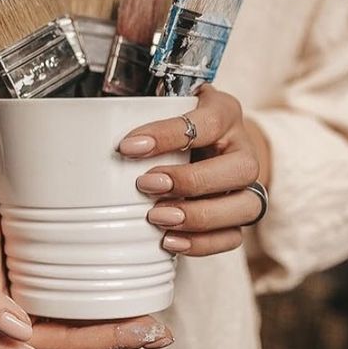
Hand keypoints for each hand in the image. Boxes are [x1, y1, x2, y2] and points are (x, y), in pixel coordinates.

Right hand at [0, 175, 173, 348]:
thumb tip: (16, 331)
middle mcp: (13, 327)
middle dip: (114, 348)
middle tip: (158, 333)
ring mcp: (32, 305)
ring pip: (80, 333)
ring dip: (119, 333)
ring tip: (158, 327)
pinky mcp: (45, 281)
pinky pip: (80, 305)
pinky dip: (107, 307)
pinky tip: (132, 296)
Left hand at [118, 85, 269, 256]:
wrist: (211, 141)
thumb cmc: (182, 122)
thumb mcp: (168, 105)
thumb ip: (145, 110)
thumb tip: (99, 132)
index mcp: (226, 113)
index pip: (208, 122)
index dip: (167, 136)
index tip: (128, 147)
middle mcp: (245, 149)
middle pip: (239, 169)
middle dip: (190, 181)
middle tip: (146, 185)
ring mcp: (248, 185)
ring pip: (244, 207)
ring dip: (198, 217)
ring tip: (157, 218)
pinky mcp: (241, 214)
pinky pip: (233, 236)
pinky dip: (202, 243)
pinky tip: (170, 241)